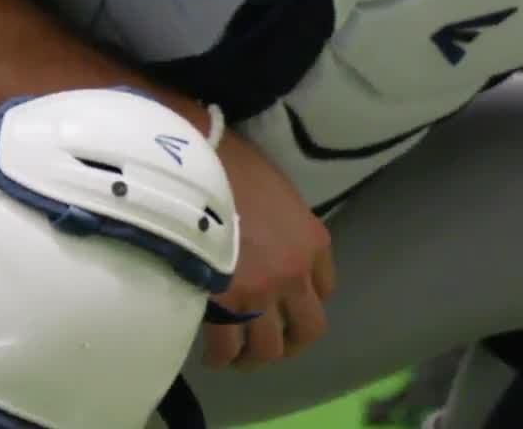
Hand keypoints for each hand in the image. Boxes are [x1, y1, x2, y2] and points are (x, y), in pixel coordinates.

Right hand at [200, 131, 335, 370]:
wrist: (197, 166)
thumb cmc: (234, 167)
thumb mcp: (279, 196)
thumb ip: (284, 229)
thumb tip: (269, 245)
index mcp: (313, 243)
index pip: (325, 289)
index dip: (305, 303)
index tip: (285, 306)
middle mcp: (296, 273)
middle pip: (308, 329)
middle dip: (290, 343)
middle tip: (268, 345)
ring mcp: (263, 292)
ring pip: (269, 348)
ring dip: (255, 357)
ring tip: (237, 357)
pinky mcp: (226, 304)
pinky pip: (228, 347)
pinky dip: (221, 357)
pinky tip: (211, 355)